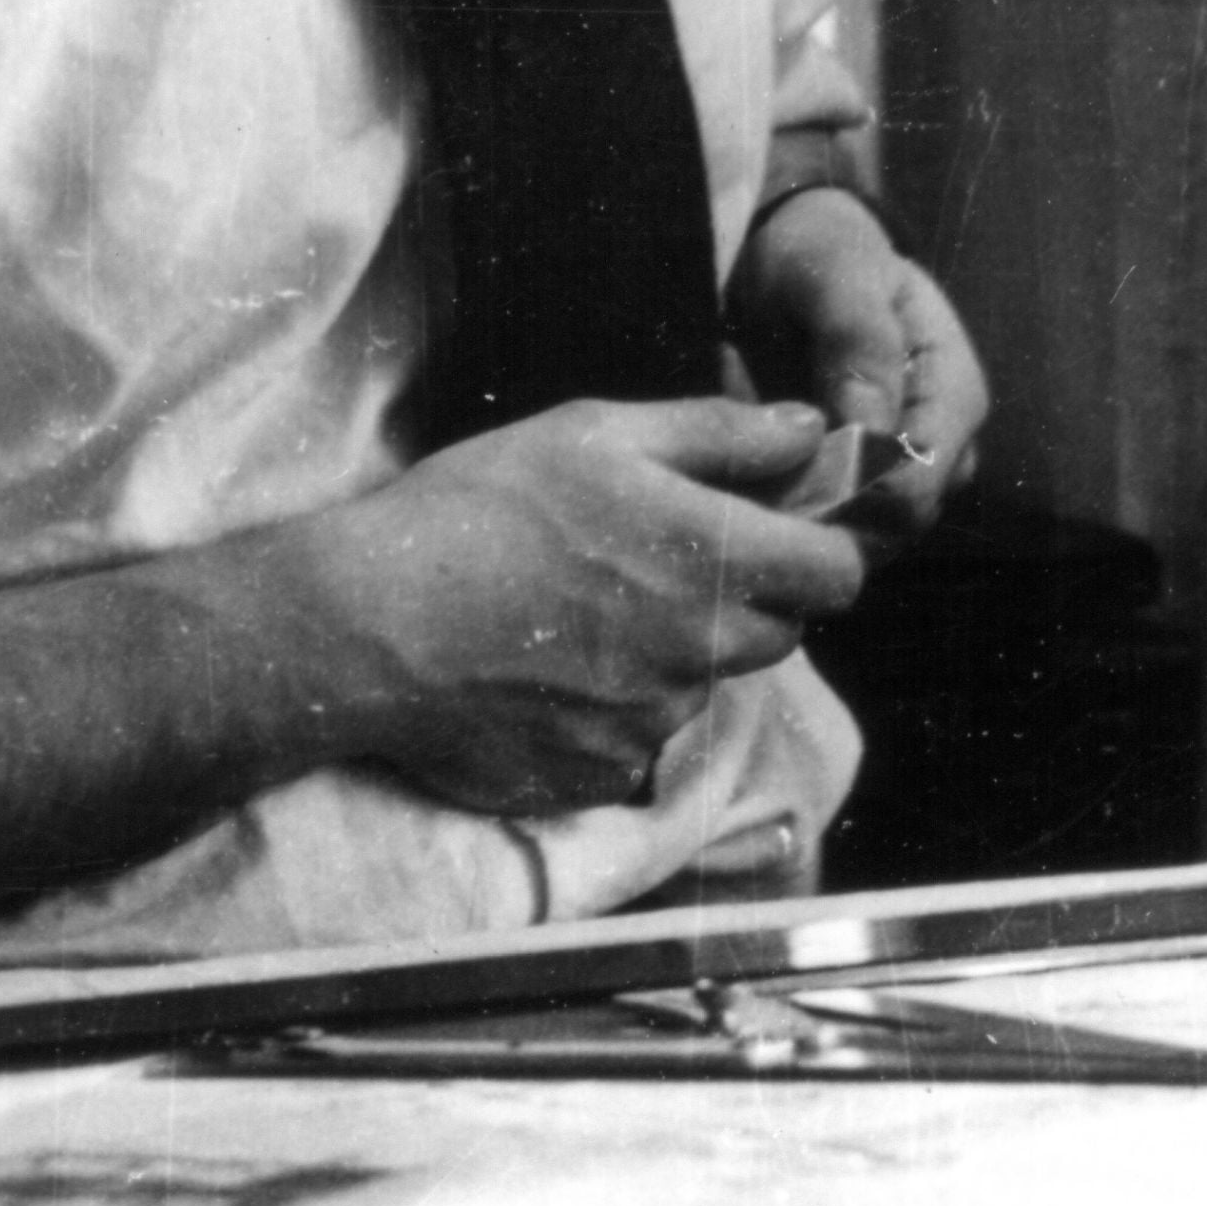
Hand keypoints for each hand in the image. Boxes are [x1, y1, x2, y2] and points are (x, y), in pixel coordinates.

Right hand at [297, 396, 867, 820]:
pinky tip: (549, 666)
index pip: (838, 572)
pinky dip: (616, 706)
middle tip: (662, 557)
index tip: (785, 529)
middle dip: (748, 595)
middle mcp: (698, 650)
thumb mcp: (594, 432)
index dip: (824, 545)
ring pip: (706, 684)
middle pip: (781, 632)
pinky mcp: (605, 774)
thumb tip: (812, 431)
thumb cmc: (476, 507)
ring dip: (676, 651)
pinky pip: (643, 738)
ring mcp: (654, 723)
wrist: (368, 623)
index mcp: (707, 556)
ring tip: (582, 608)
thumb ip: (720, 432)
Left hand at [722, 187, 988, 544]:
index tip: (782, 460)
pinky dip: (787, 516)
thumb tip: (872, 431)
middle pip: (894, 524)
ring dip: (800, 516)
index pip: (921, 480)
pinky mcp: (859, 495)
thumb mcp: (834, 272)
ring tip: (743, 465)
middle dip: (821, 506)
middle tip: (748, 466)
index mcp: (955, 392)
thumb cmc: (820, 257)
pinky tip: (748, 481)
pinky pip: (829, 533)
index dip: (852, 486)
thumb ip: (858, 339)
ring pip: (861, 539)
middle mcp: (942, 449)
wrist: (791, 264)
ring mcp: (904, 478)